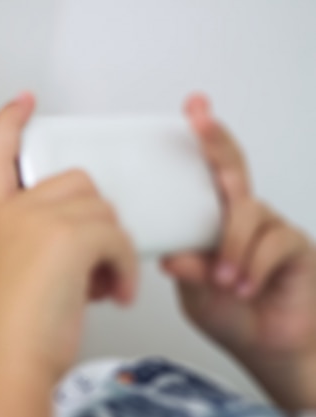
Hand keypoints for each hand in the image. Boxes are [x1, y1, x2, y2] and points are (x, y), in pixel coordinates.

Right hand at [0, 93, 136, 416]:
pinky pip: (118, 237)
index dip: (11, 123)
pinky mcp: (68, 236)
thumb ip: (48, 241)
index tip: (25, 100)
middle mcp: (15, 211)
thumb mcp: (24, 272)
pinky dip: (125, 267)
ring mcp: (39, 219)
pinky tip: (115, 294)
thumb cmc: (18, 329)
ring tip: (106, 286)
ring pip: (104, 211)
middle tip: (96, 264)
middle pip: (80, 183)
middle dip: (99, 220)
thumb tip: (96, 234)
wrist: (10, 362)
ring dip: (115, 250)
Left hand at [161, 95, 315, 410]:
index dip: (203, 140)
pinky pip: (273, 242)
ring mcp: (270, 227)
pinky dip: (254, 265)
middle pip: (232, 168)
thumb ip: (190, 271)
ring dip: (231, 247)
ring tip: (225, 281)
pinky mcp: (294, 245)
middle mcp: (242, 216)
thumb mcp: (198, 292)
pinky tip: (245, 287)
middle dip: (214, 140)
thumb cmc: (231, 313)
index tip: (193, 107)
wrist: (268, 347)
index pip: (208, 173)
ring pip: (247, 213)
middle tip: (199, 116)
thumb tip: (171, 257)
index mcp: (214, 221)